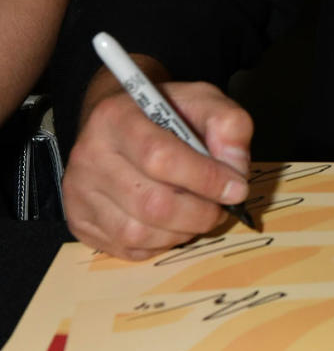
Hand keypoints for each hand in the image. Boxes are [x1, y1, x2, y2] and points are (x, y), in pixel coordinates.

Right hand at [63, 64, 253, 258]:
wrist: (121, 121)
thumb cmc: (165, 112)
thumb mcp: (203, 100)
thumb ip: (229, 125)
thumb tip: (235, 171)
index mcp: (116, 117)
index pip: (160, 157)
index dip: (205, 179)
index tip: (236, 188)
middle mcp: (89, 156)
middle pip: (151, 204)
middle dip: (200, 213)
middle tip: (221, 207)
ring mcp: (79, 192)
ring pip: (139, 234)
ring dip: (182, 231)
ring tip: (197, 213)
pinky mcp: (79, 221)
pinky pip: (128, 250)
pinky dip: (160, 243)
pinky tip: (171, 222)